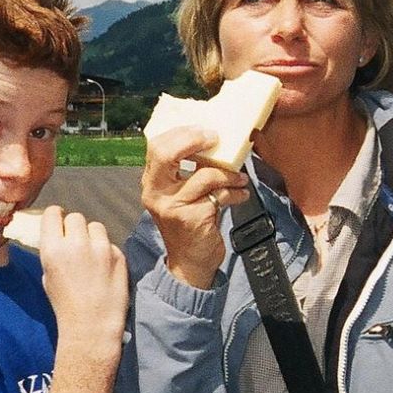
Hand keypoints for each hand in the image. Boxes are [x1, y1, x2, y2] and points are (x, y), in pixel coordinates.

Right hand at [37, 206, 127, 360]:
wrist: (92, 325)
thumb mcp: (48, 277)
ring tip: (92, 254)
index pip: (53, 213)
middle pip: (76, 217)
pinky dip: (107, 252)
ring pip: (96, 226)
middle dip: (75, 227)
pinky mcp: (118, 255)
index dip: (56, 216)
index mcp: (53, 249)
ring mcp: (100, 248)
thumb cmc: (65, 305)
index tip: (59, 221)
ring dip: (92, 236)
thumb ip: (53, 253)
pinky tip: (104, 269)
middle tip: (76, 242)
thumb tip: (59, 237)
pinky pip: (110, 243)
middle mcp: (76, 244)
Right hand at [140, 126, 249, 288]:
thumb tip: (211, 143)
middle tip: (216, 138)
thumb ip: (185, 172)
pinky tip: (241, 193)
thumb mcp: (179, 195)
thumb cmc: (188, 223)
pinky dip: (235, 192)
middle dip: (194, 141)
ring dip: (228, 173)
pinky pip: (219, 196)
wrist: (190, 262)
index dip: (180, 134)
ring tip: (240, 177)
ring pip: (204, 175)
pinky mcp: (192, 218)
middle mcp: (156, 194)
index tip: (204, 130)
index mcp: (151, 183)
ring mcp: (173, 207)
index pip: (156, 147)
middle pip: (167, 155)